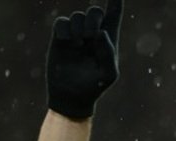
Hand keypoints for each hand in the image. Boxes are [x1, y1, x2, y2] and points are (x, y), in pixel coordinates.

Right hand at [46, 0, 123, 118]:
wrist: (71, 95)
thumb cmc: (94, 86)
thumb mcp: (108, 73)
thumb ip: (109, 52)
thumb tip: (101, 32)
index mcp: (108, 40)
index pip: (114, 15)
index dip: (115, 1)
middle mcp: (92, 34)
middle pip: (94, 12)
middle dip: (93, 19)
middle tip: (90, 36)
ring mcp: (76, 34)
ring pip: (77, 16)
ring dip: (78, 29)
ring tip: (78, 45)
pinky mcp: (60, 38)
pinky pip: (61, 22)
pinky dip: (64, 30)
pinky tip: (67, 42)